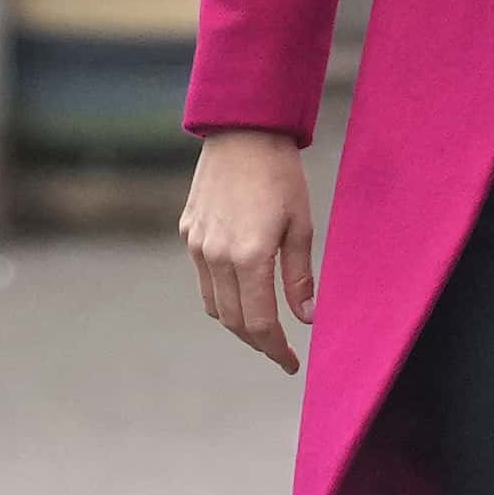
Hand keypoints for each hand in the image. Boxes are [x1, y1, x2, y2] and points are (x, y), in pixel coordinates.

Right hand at [179, 130, 313, 373]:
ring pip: (213, 304)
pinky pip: (203, 278)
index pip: (260, 323)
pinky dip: (221, 294)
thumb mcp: (301, 225)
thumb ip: (300, 275)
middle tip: (279, 351)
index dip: (276, 349)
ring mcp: (197, 244)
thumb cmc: (280, 175)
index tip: (291, 363)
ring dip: (237, 322)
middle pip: (234, 321)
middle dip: (258, 342)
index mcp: (249, 257)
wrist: (242, 131)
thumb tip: (305, 318)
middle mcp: (216, 256)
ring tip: (262, 326)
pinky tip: (241, 290)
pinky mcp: (188, 232)